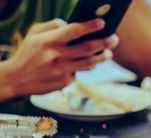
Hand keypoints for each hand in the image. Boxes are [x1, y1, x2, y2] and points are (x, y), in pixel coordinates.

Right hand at [3, 18, 118, 96]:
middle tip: (114, 39)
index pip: (74, 30)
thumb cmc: (28, 53)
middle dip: (105, 42)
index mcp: (48, 41)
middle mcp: (56, 56)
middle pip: (87, 48)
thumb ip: (51, 26)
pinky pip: (79, 73)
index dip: (90, 26)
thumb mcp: (34, 34)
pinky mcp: (64, 82)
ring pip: (89, 63)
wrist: (17, 79)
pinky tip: (86, 65)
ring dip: (102, 57)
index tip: (102, 23)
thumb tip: (69, 23)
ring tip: (109, 53)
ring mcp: (61, 70)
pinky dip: (83, 68)